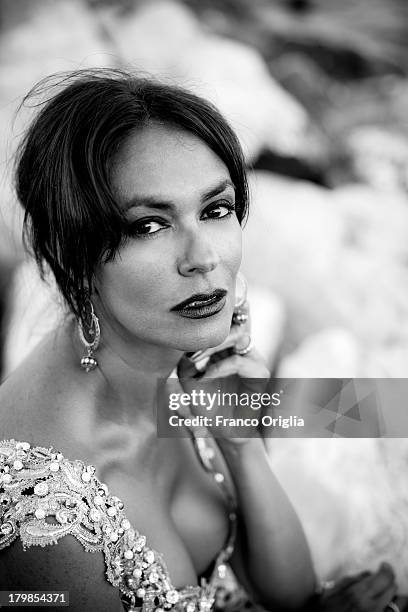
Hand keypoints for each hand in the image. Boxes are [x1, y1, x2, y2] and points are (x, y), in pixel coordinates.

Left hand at [177, 315, 270, 445]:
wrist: (226, 431)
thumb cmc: (209, 406)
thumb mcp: (189, 384)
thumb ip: (185, 366)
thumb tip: (183, 353)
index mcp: (227, 347)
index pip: (225, 320)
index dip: (211, 318)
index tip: (191, 324)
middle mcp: (242, 349)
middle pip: (232, 321)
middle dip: (209, 330)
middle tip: (191, 345)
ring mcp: (253, 359)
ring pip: (238, 334)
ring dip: (214, 343)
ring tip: (197, 358)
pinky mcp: (260, 374)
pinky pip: (238, 361)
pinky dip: (219, 367)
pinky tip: (206, 376)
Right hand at [315, 564, 397, 611]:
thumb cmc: (326, 609)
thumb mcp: (332, 590)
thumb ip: (350, 580)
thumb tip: (367, 573)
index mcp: (358, 594)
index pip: (383, 578)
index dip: (387, 569)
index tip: (384, 565)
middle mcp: (372, 607)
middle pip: (392, 588)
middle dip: (389, 580)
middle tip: (383, 577)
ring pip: (398, 602)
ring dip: (392, 594)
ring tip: (385, 591)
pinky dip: (391, 605)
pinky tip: (385, 603)